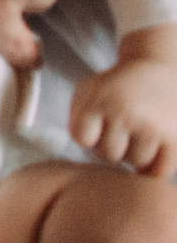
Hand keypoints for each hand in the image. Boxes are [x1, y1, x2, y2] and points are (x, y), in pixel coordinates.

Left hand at [71, 58, 176, 176]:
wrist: (158, 69)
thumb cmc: (117, 88)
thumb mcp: (88, 90)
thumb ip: (76, 117)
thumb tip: (85, 149)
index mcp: (101, 100)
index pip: (82, 138)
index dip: (88, 135)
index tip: (97, 123)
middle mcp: (127, 113)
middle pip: (109, 154)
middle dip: (112, 145)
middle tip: (122, 128)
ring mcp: (153, 127)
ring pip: (136, 163)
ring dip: (135, 154)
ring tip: (138, 134)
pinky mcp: (175, 139)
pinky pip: (160, 172)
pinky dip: (155, 168)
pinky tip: (153, 150)